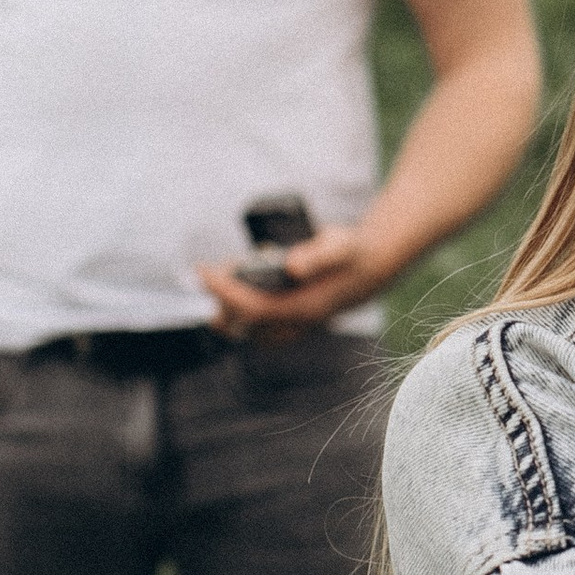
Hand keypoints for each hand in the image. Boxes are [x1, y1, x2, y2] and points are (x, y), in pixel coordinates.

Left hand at [198, 224, 390, 339]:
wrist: (370, 269)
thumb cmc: (350, 256)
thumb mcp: (339, 246)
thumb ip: (316, 256)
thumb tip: (290, 266)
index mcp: (303, 308)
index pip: (253, 308)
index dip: (225, 292)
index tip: (204, 272)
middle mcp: (295, 323)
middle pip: (243, 324)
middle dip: (219, 301)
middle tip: (205, 273)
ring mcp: (291, 325)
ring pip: (247, 327)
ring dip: (227, 305)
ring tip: (216, 276)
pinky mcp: (288, 320)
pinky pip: (255, 323)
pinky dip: (238, 307)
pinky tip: (235, 282)